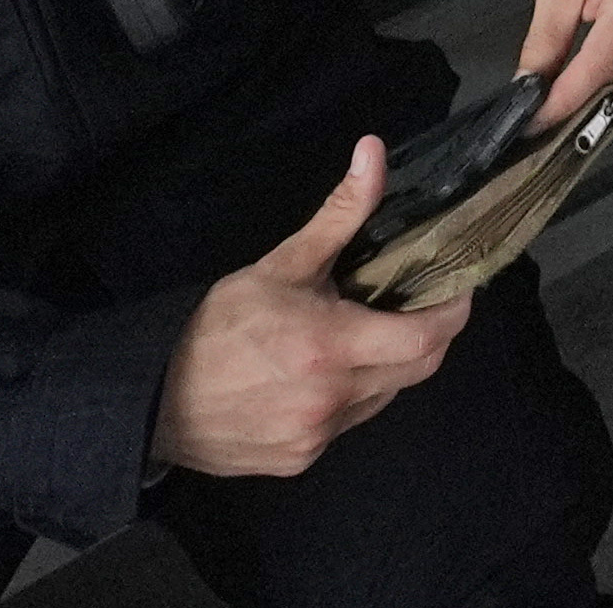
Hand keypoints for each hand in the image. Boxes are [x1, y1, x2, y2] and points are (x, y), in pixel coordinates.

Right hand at [152, 140, 465, 476]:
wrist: (152, 397)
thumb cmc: (217, 326)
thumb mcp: (282, 263)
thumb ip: (340, 213)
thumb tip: (374, 152)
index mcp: (331, 347)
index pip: (427, 337)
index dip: (455, 311)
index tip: (461, 286)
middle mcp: (331, 400)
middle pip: (417, 369)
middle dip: (428, 335)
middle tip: (419, 303)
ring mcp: (316, 437)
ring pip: (384, 397)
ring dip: (389, 366)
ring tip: (366, 334)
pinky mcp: (299, 461)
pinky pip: (349, 424)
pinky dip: (353, 396)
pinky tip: (326, 373)